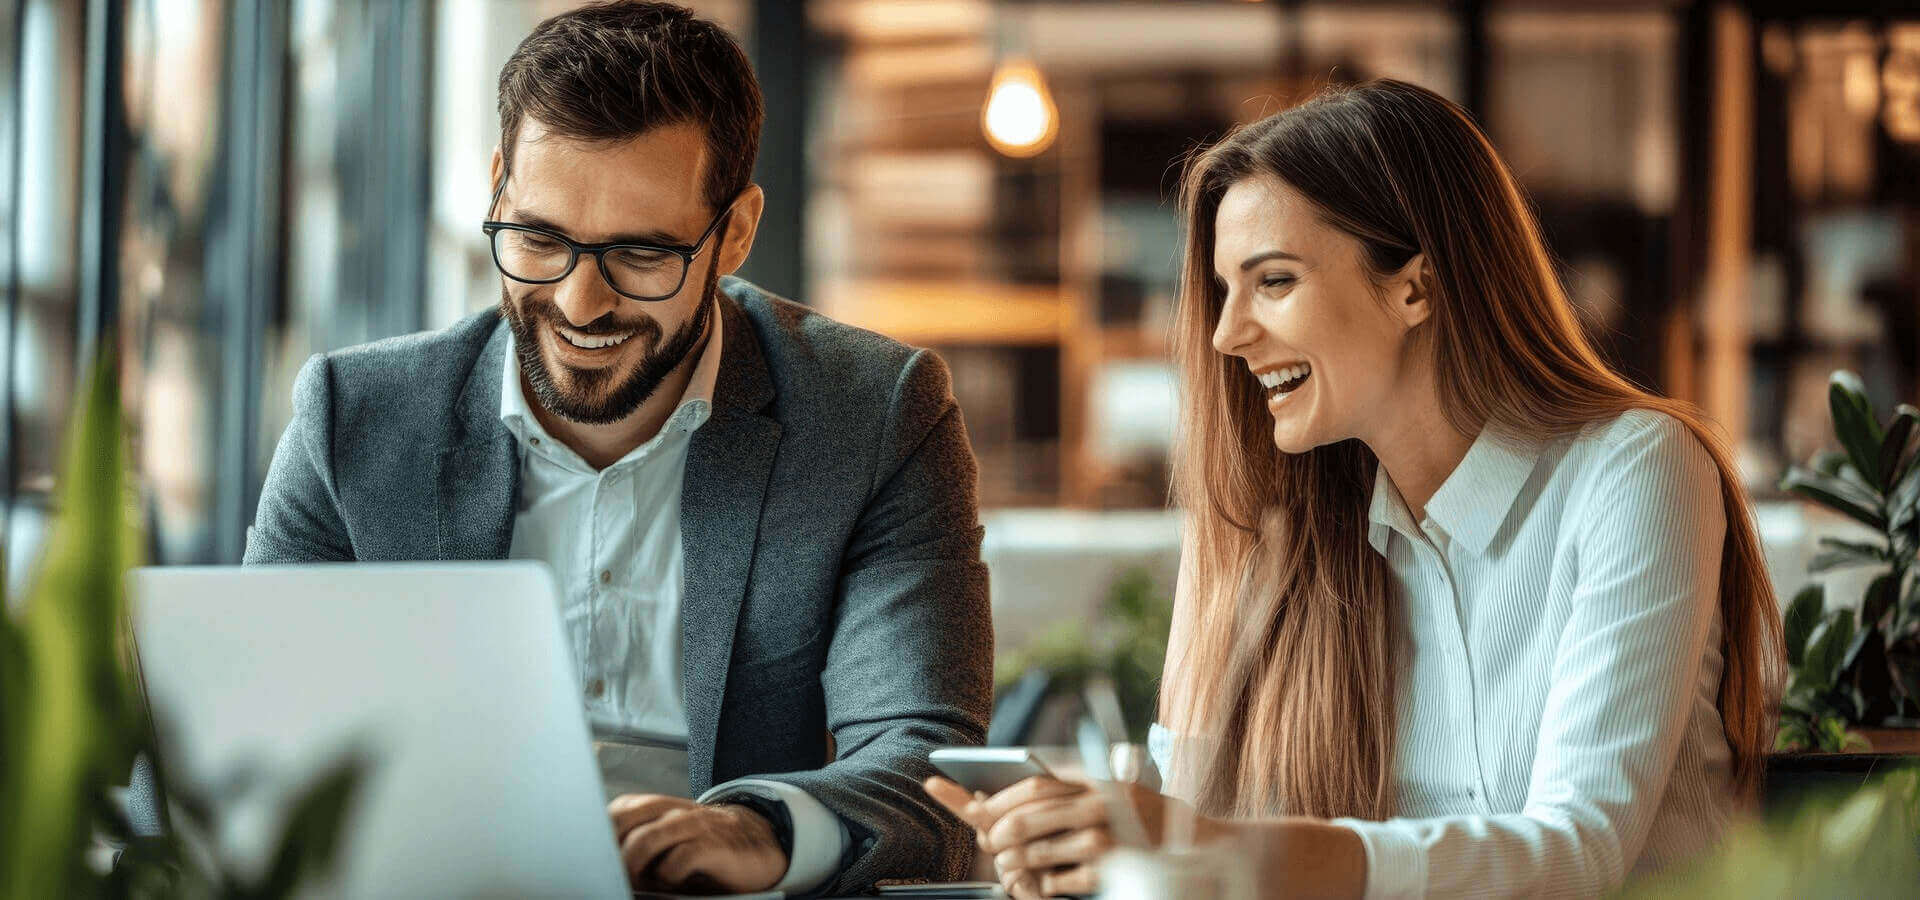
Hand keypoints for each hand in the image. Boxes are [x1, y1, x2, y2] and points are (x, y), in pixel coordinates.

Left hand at [607, 794, 786, 893]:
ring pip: (646, 839)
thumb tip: (604, 867)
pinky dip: (669, 876)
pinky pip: (681, 859)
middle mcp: (673, 810)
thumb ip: (639, 844)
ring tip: (638, 883)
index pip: (616, 812)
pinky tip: (674, 883)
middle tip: (610, 875)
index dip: (600, 834)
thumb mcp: (669, 842)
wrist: (759, 845)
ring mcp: (694, 825)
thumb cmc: (704, 850)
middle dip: (610, 853)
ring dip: (634, 867)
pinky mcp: (715, 845)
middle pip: (623, 821)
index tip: (593, 858)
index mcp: (657, 807)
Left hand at [926, 774, 1171, 898]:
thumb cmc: (1132, 820)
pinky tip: (1042, 883)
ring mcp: (1106, 837)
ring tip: (1009, 866)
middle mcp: (1098, 804)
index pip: (1033, 784)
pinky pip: (1061, 880)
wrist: (1191, 844)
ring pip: (1039, 851)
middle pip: (1029, 818)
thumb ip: (1063, 793)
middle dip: (999, 834)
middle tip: (989, 843)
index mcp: (1092, 782)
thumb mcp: (1102, 794)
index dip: (999, 798)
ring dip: (1016, 863)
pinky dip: (1045, 884)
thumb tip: (998, 799)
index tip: (973, 806)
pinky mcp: (1112, 869)